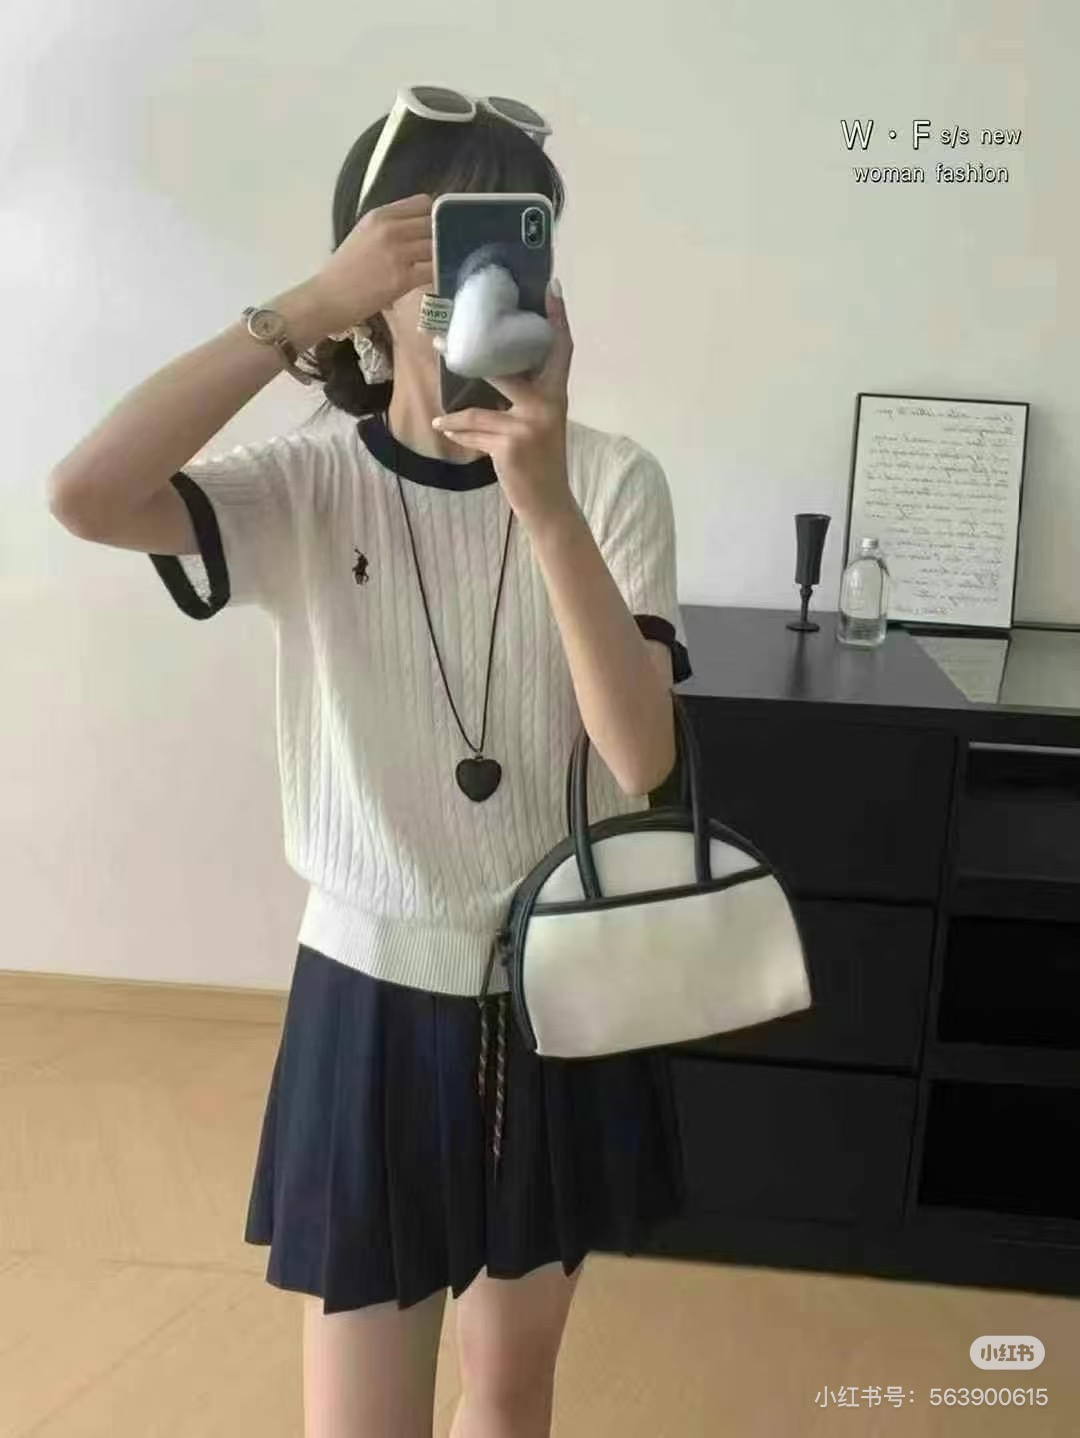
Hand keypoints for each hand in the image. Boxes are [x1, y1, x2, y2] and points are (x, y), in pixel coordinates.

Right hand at [310, 193, 432, 333]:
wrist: (329, 296)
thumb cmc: (345, 270)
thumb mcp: (364, 235)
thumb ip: (389, 227)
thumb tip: (417, 228)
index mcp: (380, 215)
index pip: (423, 203)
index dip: (435, 216)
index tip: (438, 229)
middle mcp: (390, 228)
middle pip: (434, 222)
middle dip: (443, 236)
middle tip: (447, 249)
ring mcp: (397, 252)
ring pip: (437, 245)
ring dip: (445, 255)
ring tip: (446, 264)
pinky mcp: (403, 277)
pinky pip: (434, 270)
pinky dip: (441, 274)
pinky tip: (441, 279)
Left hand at [432, 281, 574, 534]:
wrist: (548, 503)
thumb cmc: (541, 462)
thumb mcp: (540, 425)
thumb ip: (524, 400)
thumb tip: (489, 373)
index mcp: (557, 396)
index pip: (561, 350)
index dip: (557, 319)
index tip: (551, 288)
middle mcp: (547, 405)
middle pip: (506, 372)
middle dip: (471, 358)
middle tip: (441, 339)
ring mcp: (528, 425)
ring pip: (480, 412)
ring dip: (456, 418)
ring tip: (440, 417)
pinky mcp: (509, 445)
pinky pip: (474, 433)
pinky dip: (460, 436)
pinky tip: (446, 433)